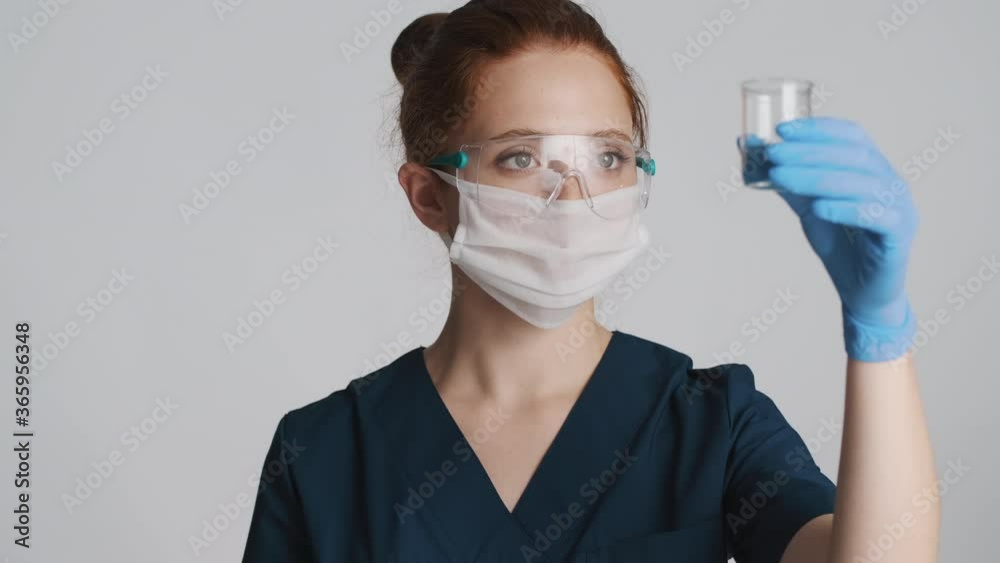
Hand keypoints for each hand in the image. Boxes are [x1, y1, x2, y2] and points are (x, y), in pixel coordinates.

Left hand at [759, 117, 918, 361]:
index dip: (818, 129)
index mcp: (873, 168)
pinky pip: (875, 215)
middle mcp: (891, 181)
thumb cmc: (840, 243)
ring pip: (861, 183)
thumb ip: (785, 179)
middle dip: (809, 152)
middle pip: (852, 156)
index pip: (851, 136)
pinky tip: (818, 208)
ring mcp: (900, 206)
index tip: (782, 129)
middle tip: (773, 153)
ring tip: (781, 177)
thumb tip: (748, 147)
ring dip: (817, 177)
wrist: (862, 291)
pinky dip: (846, 209)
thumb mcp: (808, 206)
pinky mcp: (900, 233)